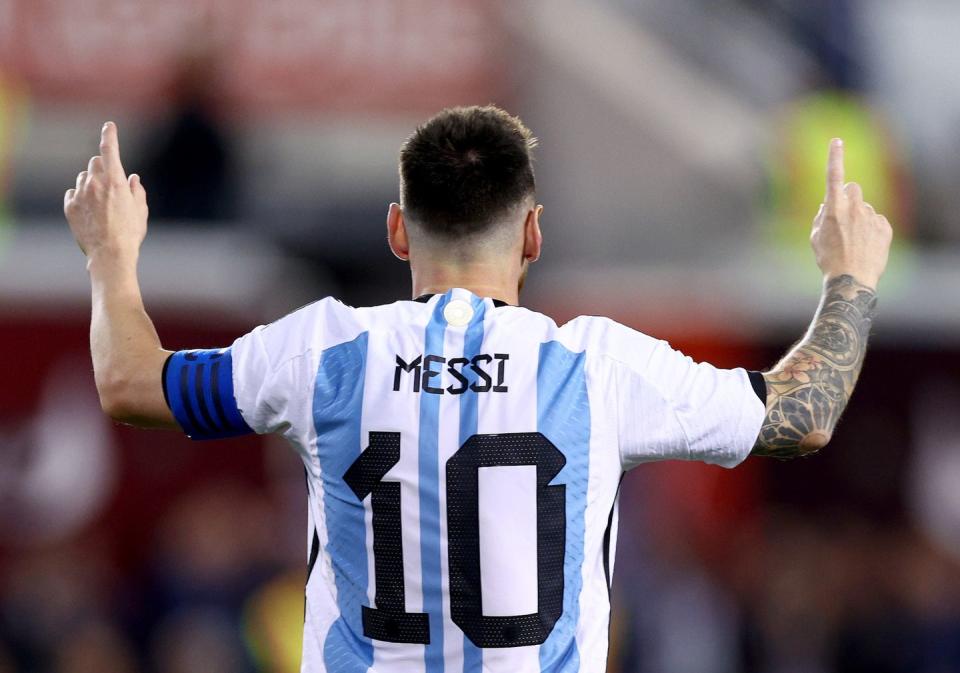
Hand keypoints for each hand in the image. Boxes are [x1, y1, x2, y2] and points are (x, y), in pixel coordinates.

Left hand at [64, 122, 147, 259]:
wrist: (110, 254)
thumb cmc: (130, 233)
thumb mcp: (140, 211)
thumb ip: (137, 191)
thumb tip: (133, 179)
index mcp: (115, 181)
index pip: (110, 149)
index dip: (110, 135)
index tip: (109, 126)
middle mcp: (95, 183)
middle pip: (95, 162)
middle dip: (103, 168)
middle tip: (110, 184)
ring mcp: (80, 194)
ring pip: (83, 178)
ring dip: (91, 184)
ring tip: (101, 205)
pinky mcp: (69, 206)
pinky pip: (73, 193)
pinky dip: (81, 197)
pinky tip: (90, 213)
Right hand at [810, 139, 892, 289]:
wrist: (852, 279)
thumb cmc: (829, 259)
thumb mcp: (816, 237)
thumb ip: (821, 216)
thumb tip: (828, 205)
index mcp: (833, 209)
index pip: (834, 176)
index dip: (835, 157)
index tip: (836, 141)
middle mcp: (854, 208)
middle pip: (853, 189)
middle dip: (849, 197)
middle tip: (843, 216)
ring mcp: (872, 217)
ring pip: (865, 208)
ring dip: (859, 217)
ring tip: (854, 240)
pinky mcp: (885, 227)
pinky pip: (877, 221)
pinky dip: (871, 229)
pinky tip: (865, 245)